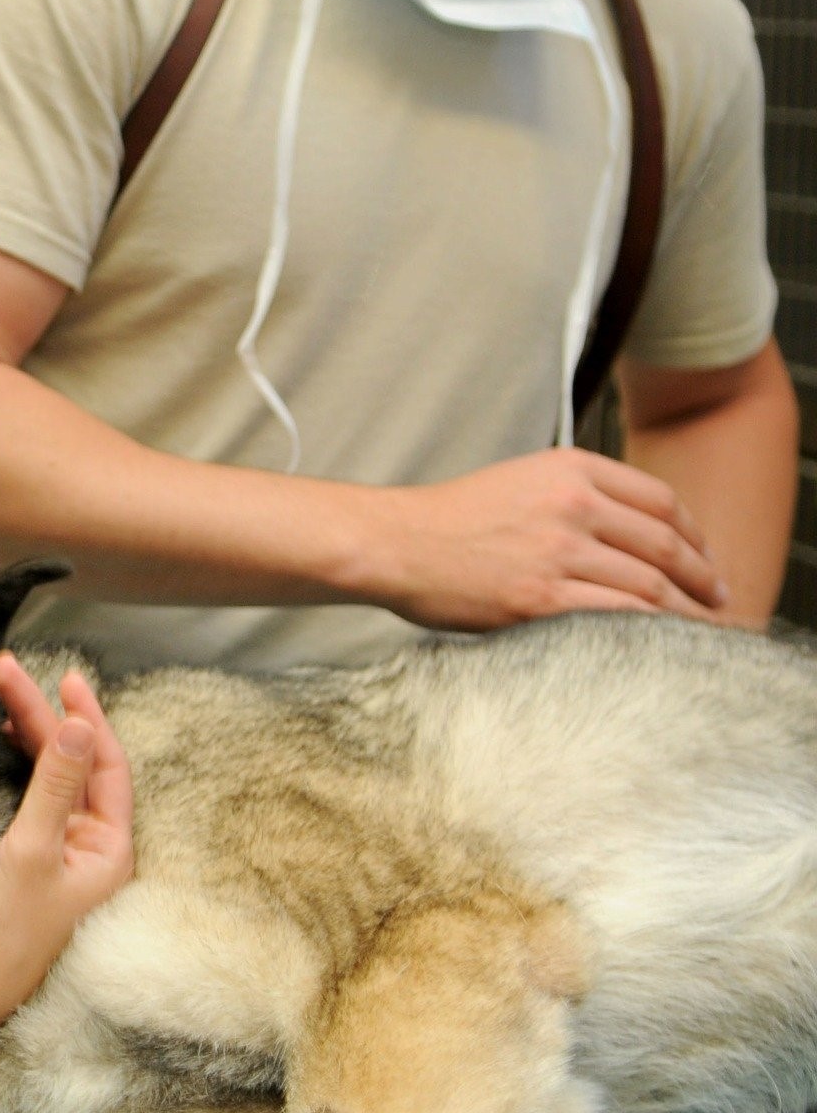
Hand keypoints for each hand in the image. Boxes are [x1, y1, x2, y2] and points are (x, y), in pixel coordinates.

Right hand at [0, 653, 133, 1050]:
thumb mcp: (31, 850)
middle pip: (75, 764)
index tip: (64, 677)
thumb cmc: (2, 930)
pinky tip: (3, 740)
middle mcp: (91, 849)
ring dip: (31, 734)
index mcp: (110, 851)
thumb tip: (78, 725)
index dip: (87, 717)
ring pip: (53, 776)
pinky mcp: (28, 860)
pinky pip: (34, 796)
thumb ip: (54, 784)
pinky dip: (19, 763)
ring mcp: (59, 854)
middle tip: (8, 670)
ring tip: (3, 693)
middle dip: (44, 715)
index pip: (108, 765)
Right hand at [369, 447, 727, 629]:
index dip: (695, 534)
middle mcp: (572, 504)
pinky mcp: (541, 598)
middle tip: (719, 599)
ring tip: (701, 630)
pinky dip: (651, 632)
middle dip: (703, 577)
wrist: (395, 543)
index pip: (660, 500)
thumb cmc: (450, 520)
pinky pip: (619, 617)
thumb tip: (628, 532)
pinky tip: (661, 643)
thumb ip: (575, 494)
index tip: (705, 559)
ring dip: (685, 612)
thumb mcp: (520, 480)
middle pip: (665, 544)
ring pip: (650, 585)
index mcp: (570, 469)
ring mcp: (559, 551)